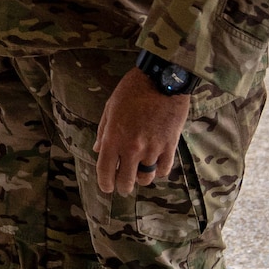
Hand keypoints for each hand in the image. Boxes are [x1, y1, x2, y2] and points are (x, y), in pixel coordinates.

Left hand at [94, 68, 190, 194]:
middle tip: (123, 186)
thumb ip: (103, 132)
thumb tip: (97, 149)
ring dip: (141, 178)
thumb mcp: (110, 108)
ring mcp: (152, 149)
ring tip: (140, 174)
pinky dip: (159, 171)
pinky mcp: (170, 146)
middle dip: (123, 186)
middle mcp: (131, 148)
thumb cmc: (132, 91)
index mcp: (113, 138)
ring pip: (146, 178)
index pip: (105, 171)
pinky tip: (156, 166)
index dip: (105, 184)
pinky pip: (164, 169)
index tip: (107, 188)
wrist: (162, 80)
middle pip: (126, 181)